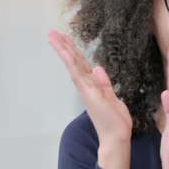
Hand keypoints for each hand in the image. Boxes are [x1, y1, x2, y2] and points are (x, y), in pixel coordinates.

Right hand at [48, 29, 131, 168]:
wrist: (117, 136)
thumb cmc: (115, 120)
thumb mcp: (111, 97)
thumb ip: (104, 83)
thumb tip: (98, 68)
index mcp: (91, 85)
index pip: (80, 63)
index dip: (72, 50)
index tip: (64, 37)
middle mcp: (85, 85)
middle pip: (73, 61)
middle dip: (63, 46)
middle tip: (52, 32)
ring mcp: (85, 88)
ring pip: (72, 64)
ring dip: (63, 50)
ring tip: (52, 36)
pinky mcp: (88, 93)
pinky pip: (78, 74)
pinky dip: (71, 62)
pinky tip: (65, 52)